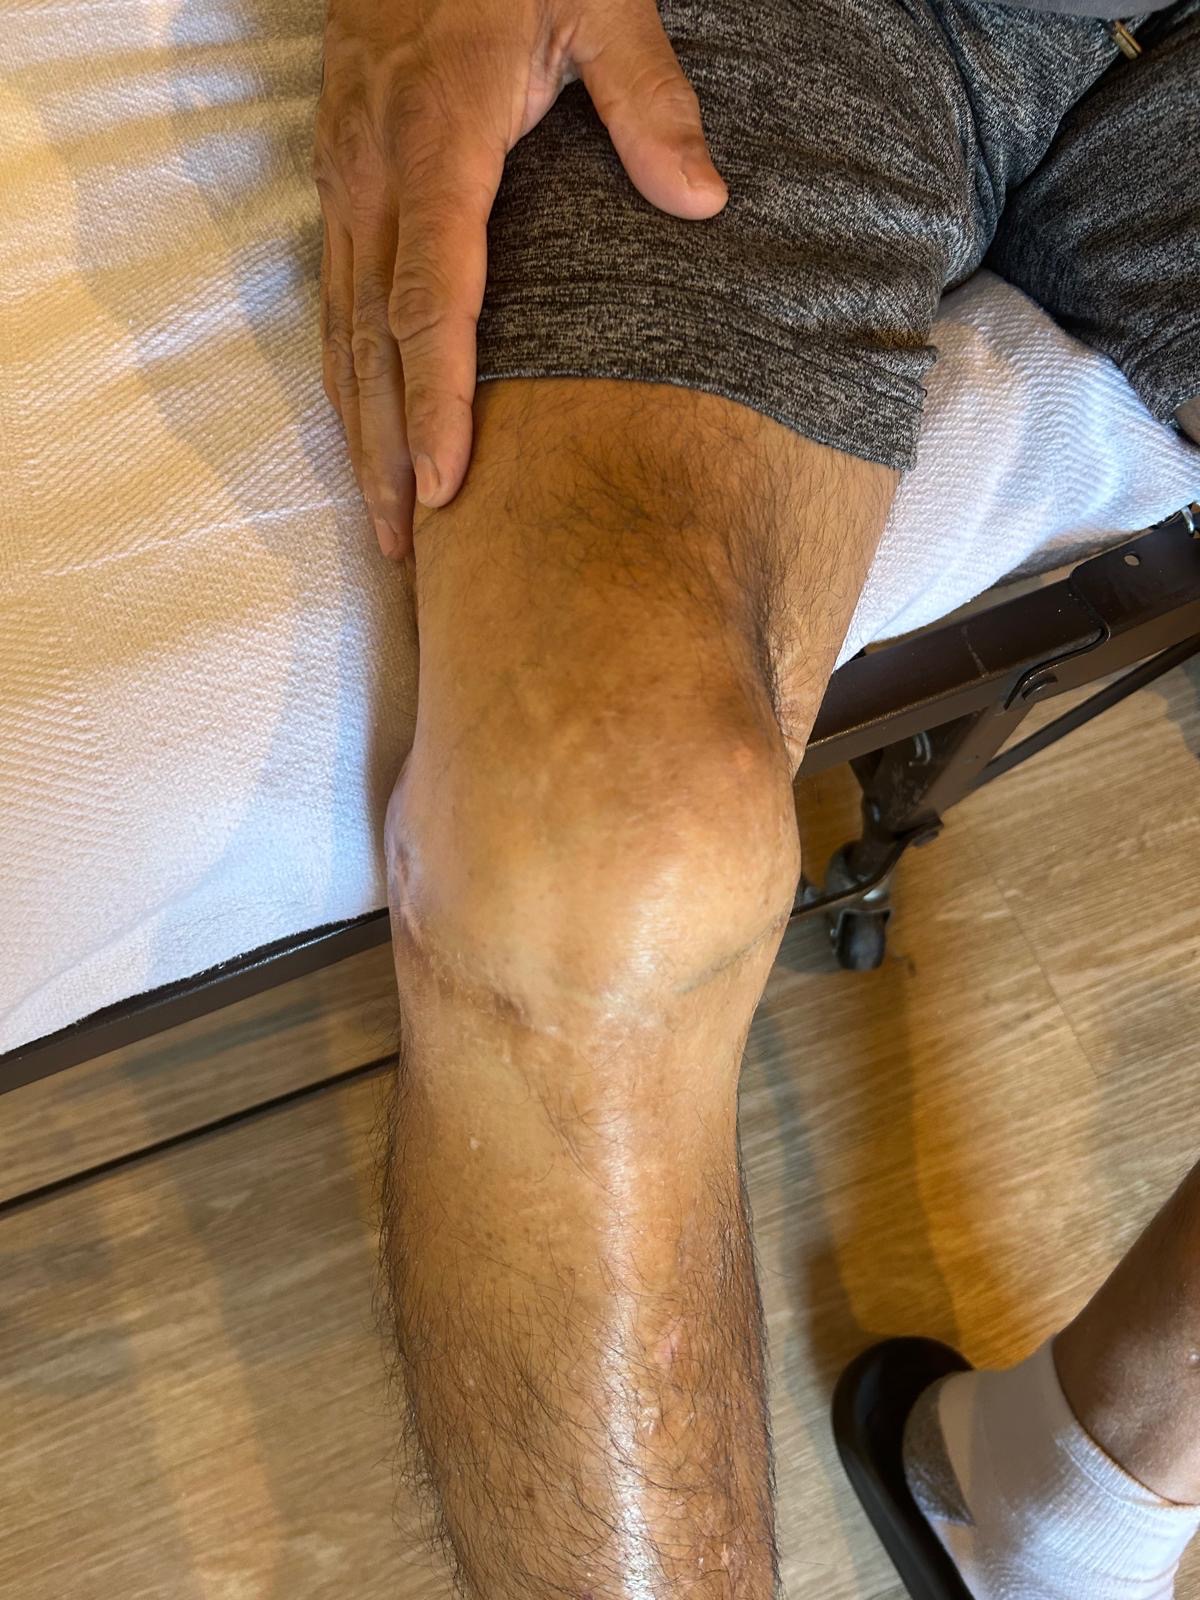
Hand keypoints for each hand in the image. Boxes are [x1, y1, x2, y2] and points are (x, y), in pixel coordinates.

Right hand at [313, 0, 728, 557]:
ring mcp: (345, 180)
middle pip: (371, 342)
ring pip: (338, 331)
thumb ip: (647, 96)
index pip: (431, 299)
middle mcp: (374, 175)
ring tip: (381, 520)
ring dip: (357, 431)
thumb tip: (702, 200)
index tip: (445, 484)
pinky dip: (344, 379)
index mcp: (436, 141)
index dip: (436, 400)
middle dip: (385, 450)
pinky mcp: (338, 181)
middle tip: (406, 546)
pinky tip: (361, 431)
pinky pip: (330, 299)